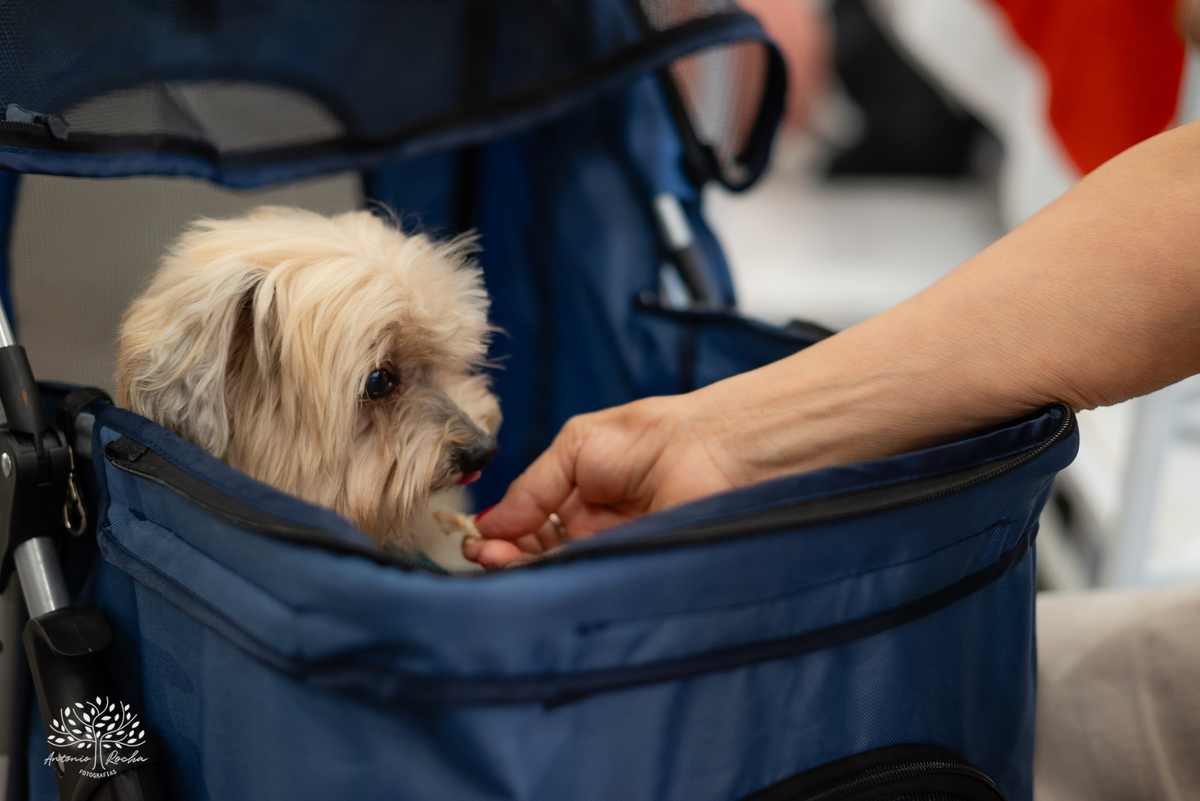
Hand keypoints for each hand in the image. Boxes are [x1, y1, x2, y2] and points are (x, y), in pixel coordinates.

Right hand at [462, 393, 743, 568]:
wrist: (710, 450)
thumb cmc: (651, 436)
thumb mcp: (575, 446)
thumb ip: (532, 487)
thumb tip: (490, 523)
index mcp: (576, 497)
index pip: (526, 527)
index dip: (500, 536)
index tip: (477, 541)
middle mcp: (590, 531)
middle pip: (535, 557)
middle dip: (504, 558)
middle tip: (485, 556)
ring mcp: (610, 555)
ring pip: (557, 576)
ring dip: (523, 573)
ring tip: (500, 562)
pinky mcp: (631, 575)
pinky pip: (588, 587)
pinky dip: (559, 586)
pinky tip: (537, 576)